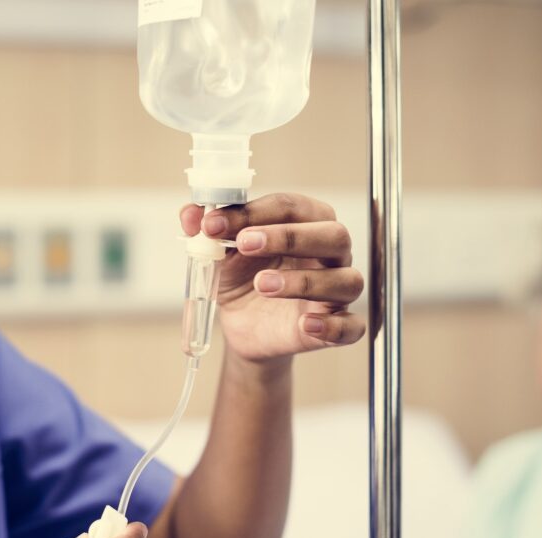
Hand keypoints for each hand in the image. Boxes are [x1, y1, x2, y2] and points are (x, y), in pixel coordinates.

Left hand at [180, 193, 364, 363]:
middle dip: (289, 236)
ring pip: (345, 280)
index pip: (292, 207)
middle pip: (333, 235)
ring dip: (304, 281)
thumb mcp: (219, 254)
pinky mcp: (336, 327)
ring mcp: (336, 291)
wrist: (243, 326)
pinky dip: (332, 327)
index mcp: (306, 223)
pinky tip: (305, 325)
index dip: (253, 212)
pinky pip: (352, 327)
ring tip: (262, 285)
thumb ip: (206, 231)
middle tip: (244, 244)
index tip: (213, 224)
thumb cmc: (242, 278)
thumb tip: (189, 214)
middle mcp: (330, 254)